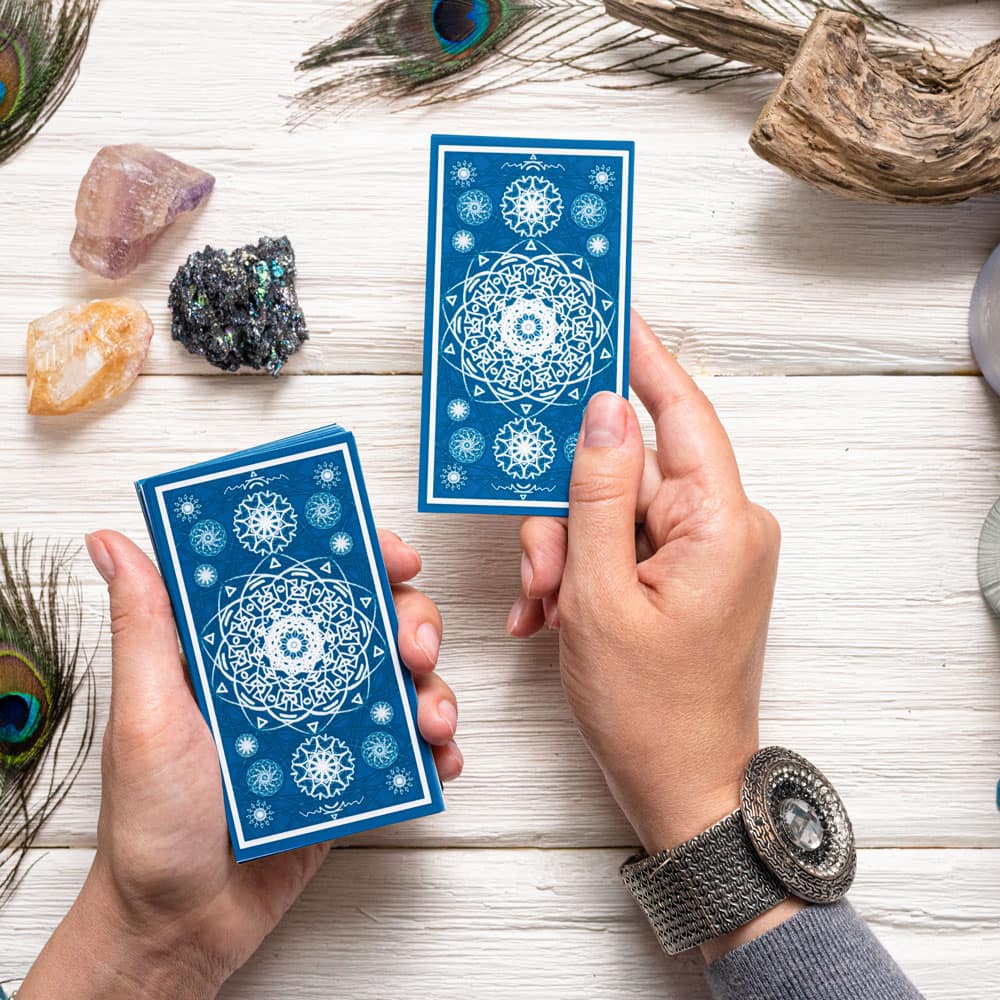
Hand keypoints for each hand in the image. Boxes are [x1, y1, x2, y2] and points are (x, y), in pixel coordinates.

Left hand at [20, 529, 461, 999]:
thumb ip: (145, 628)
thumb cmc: (150, 822)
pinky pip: (408, 748)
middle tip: (415, 647)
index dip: (360, 557)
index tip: (395, 556)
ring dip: (432, 687)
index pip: (310, 581)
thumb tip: (113, 544)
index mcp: (246, 651)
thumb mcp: (144, 715)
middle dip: (413, 621)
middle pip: (372, 622)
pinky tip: (440, 760)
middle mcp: (293, 678)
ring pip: (400, 680)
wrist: (183, 922)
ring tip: (432, 720)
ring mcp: (328, 724)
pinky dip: (435, 748)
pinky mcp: (352, 772)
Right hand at [508, 312, 792, 953]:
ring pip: (613, 512)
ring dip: (567, 553)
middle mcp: (723, 527)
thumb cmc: (651, 710)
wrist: (680, 787)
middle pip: (627, 472)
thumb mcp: (602, 596)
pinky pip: (622, 547)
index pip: (681, 412)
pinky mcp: (684, 576)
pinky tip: (555, 616)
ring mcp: (704, 554)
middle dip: (568, 512)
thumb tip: (606, 411)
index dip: (642, 360)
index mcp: (722, 522)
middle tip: (540, 567)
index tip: (611, 315)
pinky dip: (582, 574)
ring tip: (548, 608)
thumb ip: (599, 495)